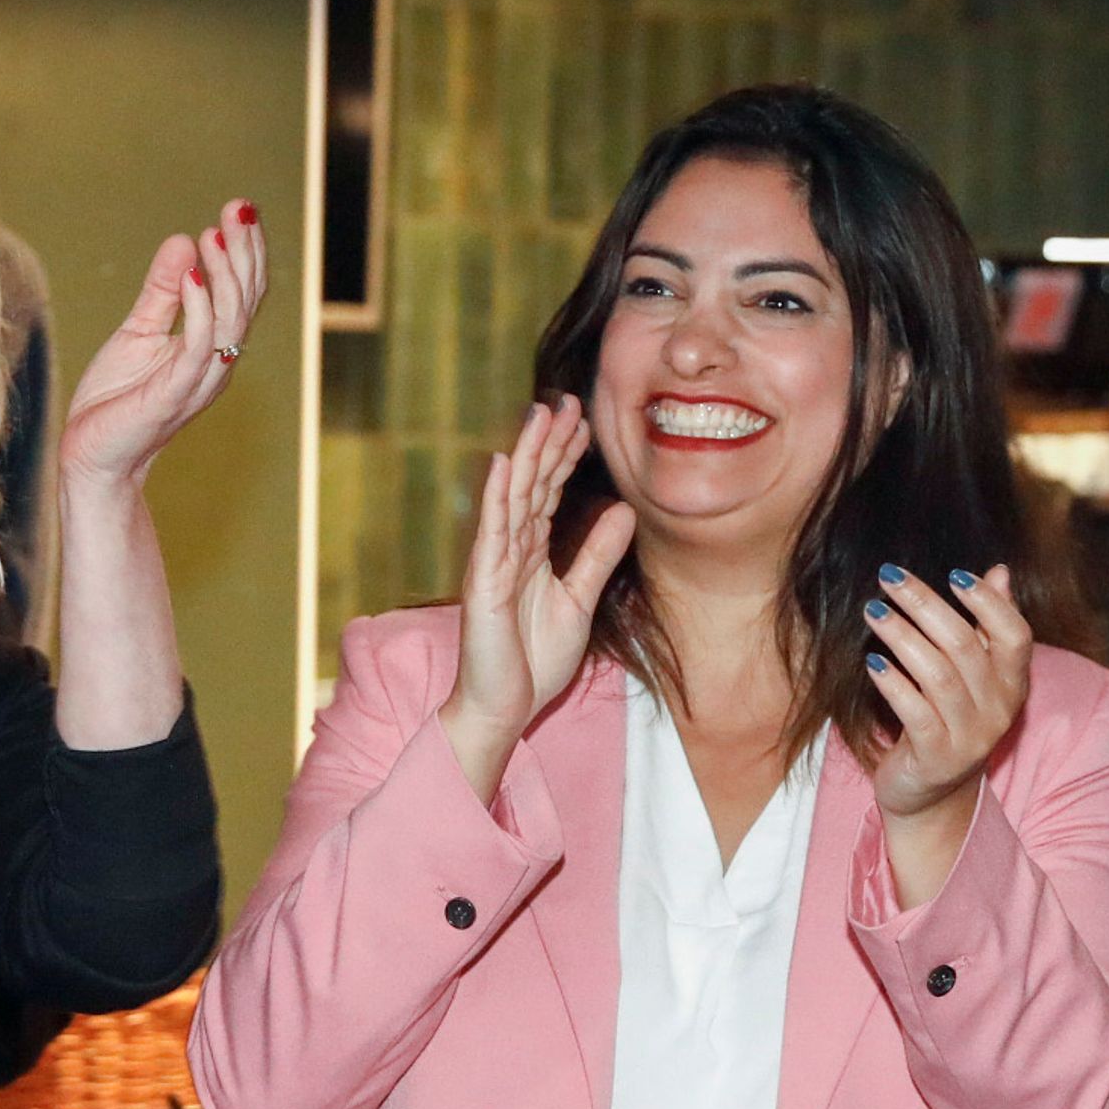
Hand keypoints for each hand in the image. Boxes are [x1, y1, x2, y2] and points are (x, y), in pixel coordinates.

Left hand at [58, 203, 268, 496]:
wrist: (92, 454)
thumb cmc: (116, 399)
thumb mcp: (139, 330)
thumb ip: (163, 291)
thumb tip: (184, 240)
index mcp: (213, 347)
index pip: (243, 293)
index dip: (247, 251)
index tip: (240, 207)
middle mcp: (217, 362)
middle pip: (247, 302)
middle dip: (246, 253)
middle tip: (238, 208)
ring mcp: (199, 380)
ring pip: (230, 321)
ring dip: (225, 275)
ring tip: (213, 234)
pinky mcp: (174, 394)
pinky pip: (198, 347)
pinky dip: (197, 308)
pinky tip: (190, 275)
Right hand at [439, 398, 633, 798]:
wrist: (504, 708)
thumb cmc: (533, 662)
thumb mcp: (579, 601)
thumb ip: (597, 556)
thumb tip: (623, 512)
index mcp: (530, 554)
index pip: (549, 493)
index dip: (566, 457)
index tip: (586, 421)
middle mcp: (509, 549)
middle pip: (532, 485)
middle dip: (550, 443)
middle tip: (568, 400)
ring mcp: (493, 563)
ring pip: (514, 497)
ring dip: (528, 454)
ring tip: (540, 414)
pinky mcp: (484, 582)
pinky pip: (493, 532)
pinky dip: (499, 496)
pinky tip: (506, 463)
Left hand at [863, 561, 1029, 845]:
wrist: (932, 795)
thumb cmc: (950, 721)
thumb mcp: (975, 676)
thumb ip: (988, 626)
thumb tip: (998, 571)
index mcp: (1014, 684)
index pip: (1016, 635)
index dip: (989, 602)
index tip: (954, 573)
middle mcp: (999, 710)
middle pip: (965, 645)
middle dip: (925, 604)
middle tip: (890, 577)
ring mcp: (970, 737)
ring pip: (938, 674)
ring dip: (901, 636)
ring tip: (873, 610)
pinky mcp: (937, 758)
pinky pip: (915, 713)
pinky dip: (893, 683)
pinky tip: (872, 661)